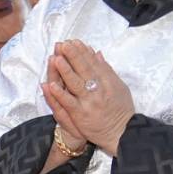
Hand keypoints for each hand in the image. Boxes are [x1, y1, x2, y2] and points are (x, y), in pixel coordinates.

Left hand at [42, 40, 133, 154]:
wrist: (122, 132)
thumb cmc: (120, 109)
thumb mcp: (119, 87)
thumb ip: (107, 70)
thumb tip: (97, 53)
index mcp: (109, 82)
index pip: (94, 63)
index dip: (83, 52)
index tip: (74, 41)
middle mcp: (100, 90)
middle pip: (85, 70)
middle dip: (73, 56)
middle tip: (63, 44)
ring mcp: (90, 102)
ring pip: (76, 84)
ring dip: (65, 70)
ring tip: (56, 58)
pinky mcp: (81, 114)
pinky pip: (69, 102)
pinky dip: (60, 93)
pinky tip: (50, 85)